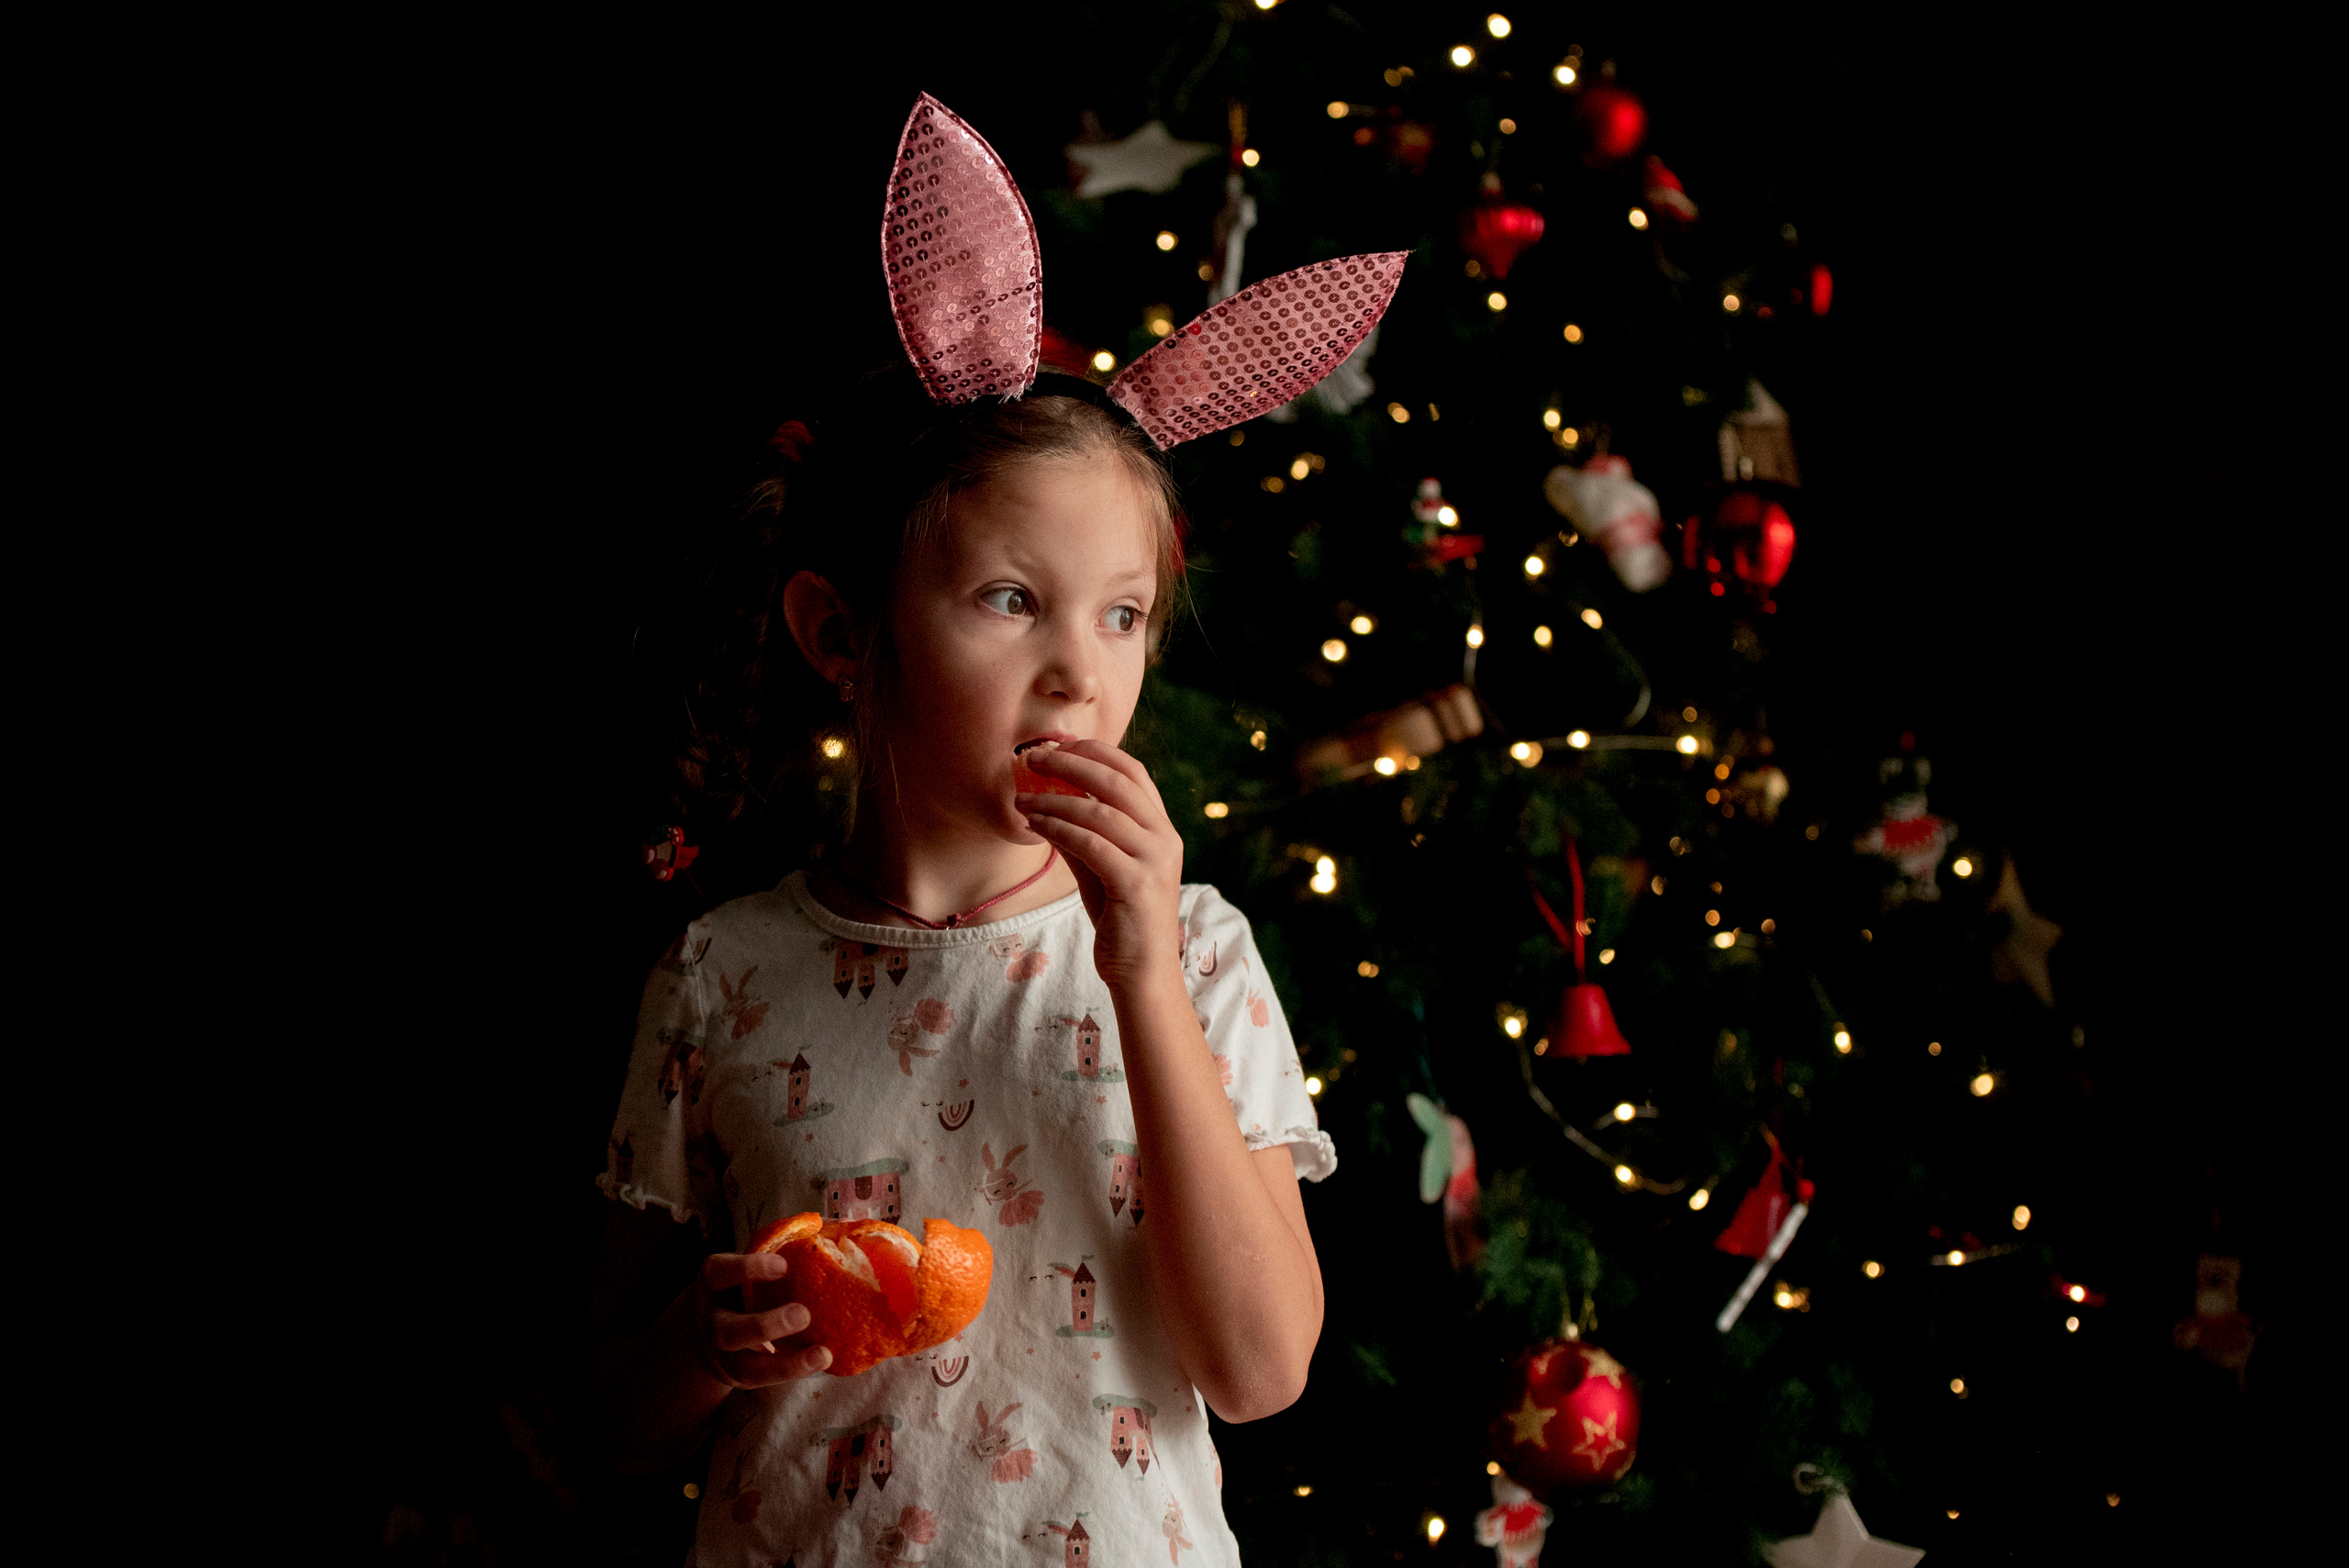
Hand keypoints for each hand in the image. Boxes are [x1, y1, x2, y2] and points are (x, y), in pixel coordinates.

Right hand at [681, 1251, 832, 1388]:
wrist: (698, 1333)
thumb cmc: (737, 1287)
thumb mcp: (739, 1268)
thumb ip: (770, 1252)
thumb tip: (819, 1225)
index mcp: (713, 1283)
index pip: (721, 1272)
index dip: (749, 1269)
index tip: (784, 1265)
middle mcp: (712, 1321)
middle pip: (730, 1330)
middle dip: (765, 1326)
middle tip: (803, 1315)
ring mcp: (724, 1354)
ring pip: (747, 1366)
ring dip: (786, 1364)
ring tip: (822, 1354)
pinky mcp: (740, 1376)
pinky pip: (764, 1379)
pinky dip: (792, 1372)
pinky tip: (821, 1361)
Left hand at [1015, 739, 1183, 990]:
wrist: (1142, 973)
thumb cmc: (1120, 919)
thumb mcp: (1097, 868)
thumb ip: (1080, 834)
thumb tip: (1044, 800)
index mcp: (1161, 828)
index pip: (1133, 772)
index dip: (1095, 751)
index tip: (1059, 744)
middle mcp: (1164, 838)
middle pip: (1117, 781)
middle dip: (1071, 762)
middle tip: (1033, 757)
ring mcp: (1154, 861)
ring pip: (1101, 811)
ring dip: (1055, 798)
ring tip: (1023, 797)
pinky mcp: (1137, 884)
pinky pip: (1091, 844)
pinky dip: (1058, 828)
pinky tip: (1034, 824)